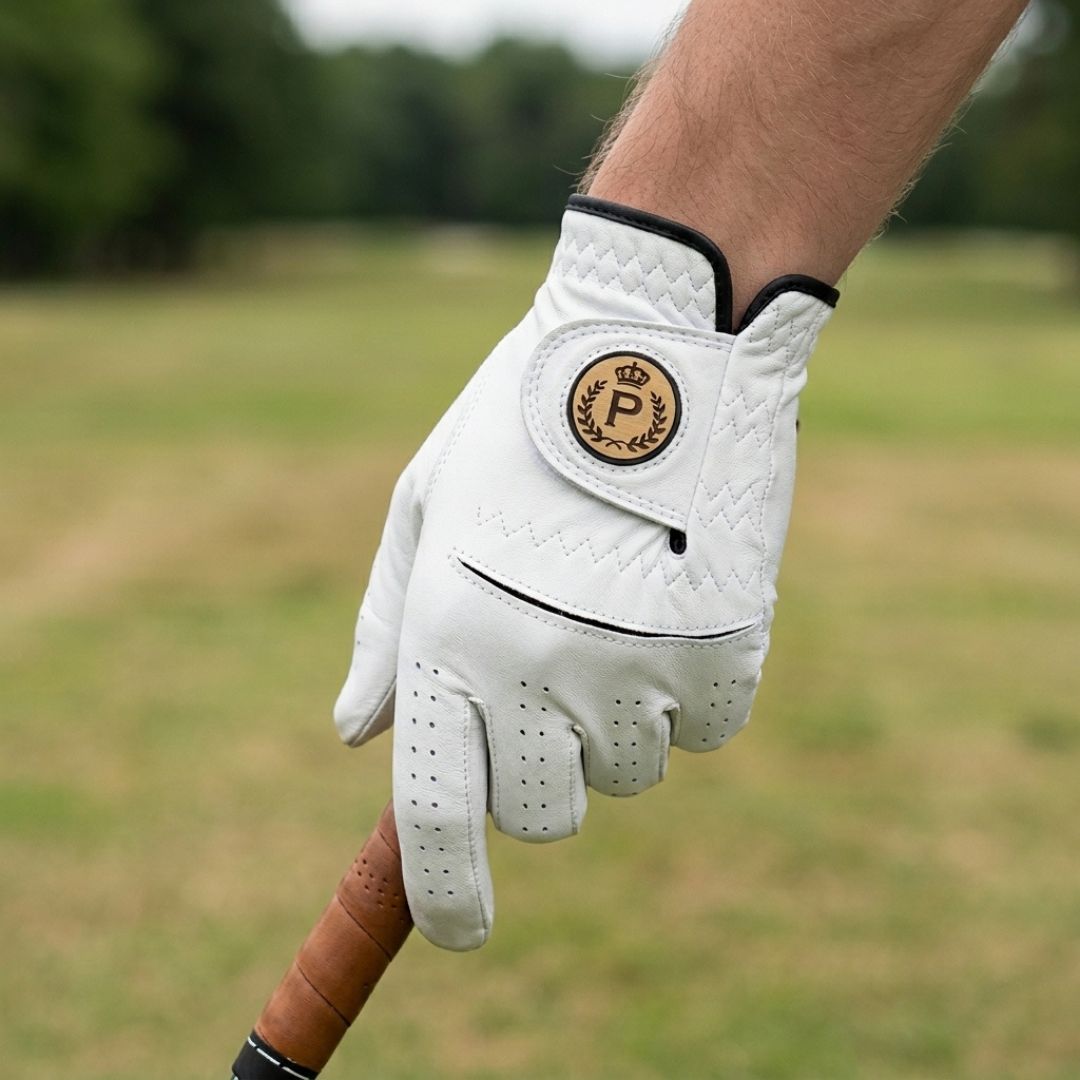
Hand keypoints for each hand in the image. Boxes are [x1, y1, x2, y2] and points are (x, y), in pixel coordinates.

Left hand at [334, 196, 836, 949]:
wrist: (660, 337)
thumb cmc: (523, 420)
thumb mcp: (428, 506)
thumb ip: (387, 633)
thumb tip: (358, 738)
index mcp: (449, 633)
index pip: (438, 818)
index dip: (445, 896)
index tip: (461, 929)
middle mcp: (538, 666)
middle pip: (542, 813)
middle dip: (539, 769)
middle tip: (550, 674)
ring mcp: (638, 663)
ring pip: (628, 773)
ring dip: (616, 718)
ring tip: (618, 603)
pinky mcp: (727, 646)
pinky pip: (707, 729)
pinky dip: (688, 687)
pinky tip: (677, 596)